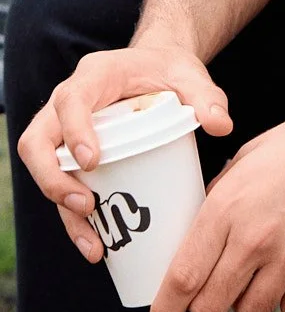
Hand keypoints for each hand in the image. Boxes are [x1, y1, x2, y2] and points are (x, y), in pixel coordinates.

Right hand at [16, 41, 232, 264]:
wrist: (157, 67)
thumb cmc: (167, 69)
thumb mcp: (189, 74)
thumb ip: (206, 96)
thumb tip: (222, 126)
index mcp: (95, 76)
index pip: (71, 100)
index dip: (74, 131)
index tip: (93, 161)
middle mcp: (68, 101)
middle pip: (36, 140)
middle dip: (52, 178)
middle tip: (85, 205)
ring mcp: (63, 129)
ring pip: (41, 168)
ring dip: (61, 208)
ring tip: (93, 242)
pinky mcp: (70, 154)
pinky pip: (60, 186)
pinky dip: (73, 219)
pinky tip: (97, 244)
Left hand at [150, 82, 284, 311]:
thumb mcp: (250, 156)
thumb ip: (221, 194)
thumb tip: (200, 229)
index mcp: (228, 205)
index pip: (184, 276)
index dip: (167, 306)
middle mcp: (254, 235)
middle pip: (211, 306)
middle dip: (207, 307)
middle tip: (217, 294)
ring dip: (250, 303)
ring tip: (260, 281)